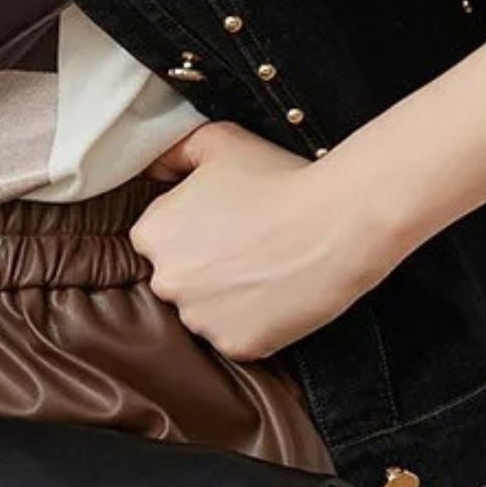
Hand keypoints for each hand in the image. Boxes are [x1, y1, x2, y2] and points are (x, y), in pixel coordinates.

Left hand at [130, 119, 399, 359]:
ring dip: (227, 296)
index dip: (190, 229)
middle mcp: (166, 281)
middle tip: (246, 243)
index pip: (156, 239)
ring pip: (205, 311)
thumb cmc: (276, 178)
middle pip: (178, 277)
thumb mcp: (217, 141)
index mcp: (152, 234)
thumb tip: (154, 166)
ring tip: (264, 266)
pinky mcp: (235, 345)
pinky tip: (276, 292)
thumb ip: (174, 150)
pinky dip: (254, 321)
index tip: (221, 221)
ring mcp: (199, 318)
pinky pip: (236, 337)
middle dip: (204, 265)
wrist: (333, 224)